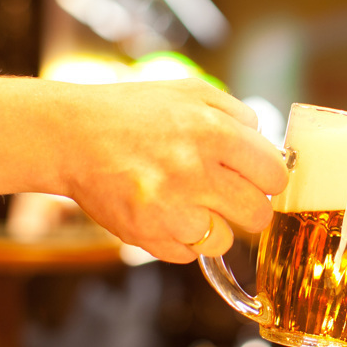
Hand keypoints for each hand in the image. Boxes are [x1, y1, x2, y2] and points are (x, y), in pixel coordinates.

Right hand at [61, 78, 288, 262]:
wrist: (72, 135)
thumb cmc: (134, 112)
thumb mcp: (191, 92)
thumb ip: (236, 113)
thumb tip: (265, 143)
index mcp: (214, 132)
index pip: (275, 176)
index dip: (267, 178)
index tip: (257, 178)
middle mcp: (196, 172)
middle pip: (257, 215)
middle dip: (248, 207)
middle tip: (229, 197)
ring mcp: (171, 208)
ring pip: (224, 241)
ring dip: (212, 227)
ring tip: (189, 204)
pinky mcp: (147, 234)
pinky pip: (187, 254)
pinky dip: (180, 239)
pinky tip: (163, 213)